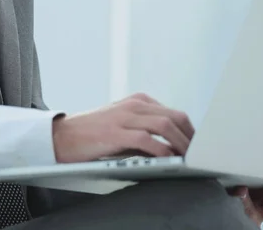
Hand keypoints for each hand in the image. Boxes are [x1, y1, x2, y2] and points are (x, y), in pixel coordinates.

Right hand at [52, 93, 193, 163]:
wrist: (63, 136)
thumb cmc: (94, 133)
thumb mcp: (123, 125)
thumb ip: (146, 131)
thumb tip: (172, 149)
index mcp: (137, 101)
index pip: (173, 112)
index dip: (190, 131)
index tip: (198, 147)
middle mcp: (134, 105)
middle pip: (174, 116)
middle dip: (191, 137)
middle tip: (199, 155)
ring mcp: (124, 117)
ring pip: (164, 125)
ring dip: (181, 143)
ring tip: (188, 159)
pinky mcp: (115, 132)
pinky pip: (147, 139)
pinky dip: (163, 151)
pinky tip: (169, 160)